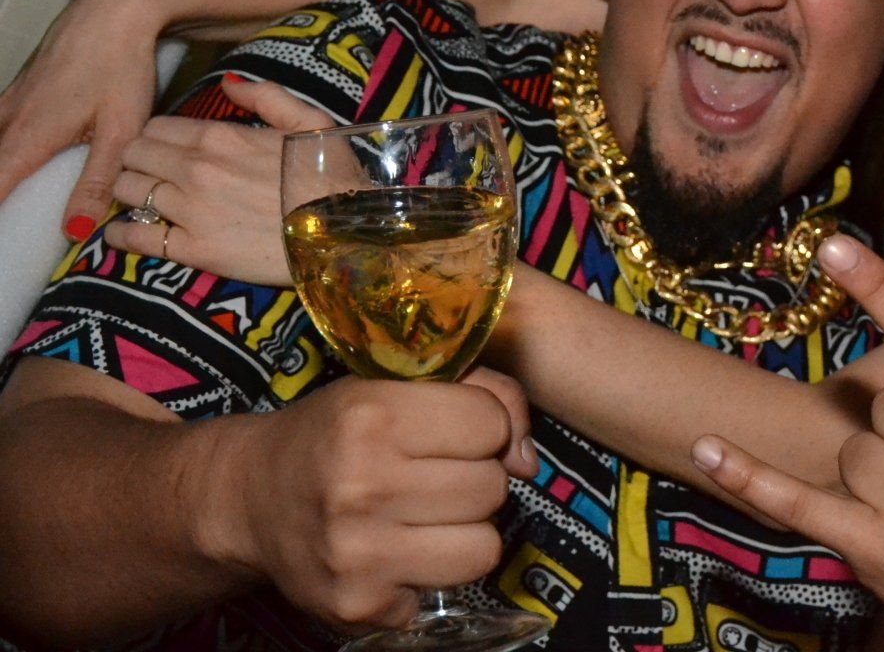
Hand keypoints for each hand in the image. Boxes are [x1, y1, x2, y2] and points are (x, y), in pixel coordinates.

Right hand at [0, 0, 163, 232]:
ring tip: (11, 197)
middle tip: (10, 232)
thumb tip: (72, 233)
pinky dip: (0, 148)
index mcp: (27, 138)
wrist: (115, 10)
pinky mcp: (19, 89)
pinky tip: (14, 157)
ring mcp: (9, 101)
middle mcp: (7, 121)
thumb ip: (97, 183)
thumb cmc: (121, 69)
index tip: (0, 250)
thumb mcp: (119, 132)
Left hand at [105, 78, 332, 284]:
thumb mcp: (310, 121)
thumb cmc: (333, 176)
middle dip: (135, 161)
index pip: (156, 127)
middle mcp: (196, 169)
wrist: (345, 231)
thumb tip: (227, 84)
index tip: (162, 148)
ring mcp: (190, 210)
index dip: (154, 136)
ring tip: (141, 201)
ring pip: (127, 192)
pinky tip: (122, 233)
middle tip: (149, 172)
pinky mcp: (193, 250)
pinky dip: (121, 235)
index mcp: (220, 136)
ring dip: (129, 194)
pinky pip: (136, 239)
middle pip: (133, 155)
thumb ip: (266, 96)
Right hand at [212, 369, 539, 630]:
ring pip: (484, 547)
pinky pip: (445, 591)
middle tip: (432, 476)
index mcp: (372, 416)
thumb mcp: (396, 385)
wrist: (249, 498)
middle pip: (492, 488)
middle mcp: (361, 486)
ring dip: (464, 531)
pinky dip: (428, 574)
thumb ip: (483, 393)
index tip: (451, 431)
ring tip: (423, 515)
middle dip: (473, 478)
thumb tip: (528, 460)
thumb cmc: (335, 434)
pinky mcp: (359, 605)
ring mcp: (358, 553)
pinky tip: (394, 551)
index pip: (491, 424)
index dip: (481, 426)